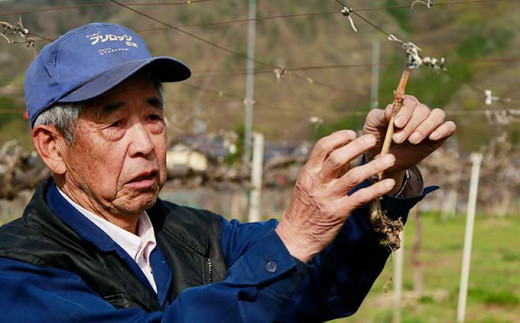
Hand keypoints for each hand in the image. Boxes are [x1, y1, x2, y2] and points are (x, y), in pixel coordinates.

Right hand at [276, 130, 397, 262]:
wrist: (295, 237)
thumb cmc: (303, 208)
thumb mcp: (306, 185)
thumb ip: (324, 170)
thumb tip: (345, 155)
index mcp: (308, 173)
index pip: (322, 147)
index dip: (338, 137)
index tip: (351, 133)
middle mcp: (317, 183)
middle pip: (338, 158)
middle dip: (357, 146)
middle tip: (373, 139)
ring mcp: (328, 198)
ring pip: (353, 177)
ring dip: (373, 166)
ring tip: (390, 159)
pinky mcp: (339, 212)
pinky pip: (360, 198)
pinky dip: (376, 189)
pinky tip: (388, 183)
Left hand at [364, 95, 455, 192]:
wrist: (382, 160)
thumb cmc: (375, 138)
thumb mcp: (372, 125)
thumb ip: (380, 116)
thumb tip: (391, 109)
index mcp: (403, 106)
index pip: (410, 102)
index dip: (405, 112)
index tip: (397, 124)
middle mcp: (418, 112)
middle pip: (423, 110)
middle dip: (411, 125)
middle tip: (398, 139)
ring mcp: (430, 123)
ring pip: (437, 115)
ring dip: (426, 127)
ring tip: (413, 140)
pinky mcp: (438, 137)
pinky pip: (450, 127)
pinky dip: (444, 129)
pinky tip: (432, 137)